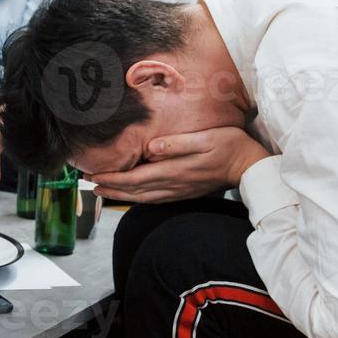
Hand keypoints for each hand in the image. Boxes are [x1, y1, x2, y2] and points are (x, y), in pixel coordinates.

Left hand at [87, 126, 269, 203]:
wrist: (249, 165)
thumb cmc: (228, 146)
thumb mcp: (204, 138)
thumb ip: (177, 144)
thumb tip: (152, 148)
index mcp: (174, 171)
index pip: (135, 178)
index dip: (112, 179)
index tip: (93, 176)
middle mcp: (173, 185)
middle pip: (134, 191)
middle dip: (110, 188)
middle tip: (88, 184)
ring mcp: (179, 191)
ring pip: (142, 197)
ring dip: (120, 195)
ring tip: (102, 190)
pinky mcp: (184, 192)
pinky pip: (155, 199)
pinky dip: (137, 198)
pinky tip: (131, 195)